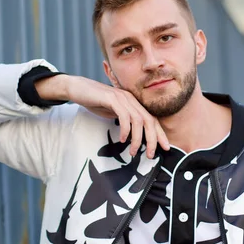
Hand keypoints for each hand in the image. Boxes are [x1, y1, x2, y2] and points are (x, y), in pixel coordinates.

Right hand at [35, 75, 169, 158]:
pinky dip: (125, 129)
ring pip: (138, 120)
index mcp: (134, 103)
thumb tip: (134, 138)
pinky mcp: (112, 99)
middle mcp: (131, 99)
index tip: (166, 147)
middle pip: (149, 120)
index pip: (151, 120)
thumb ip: (125, 121)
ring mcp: (122, 98)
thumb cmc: (95, 102)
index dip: (160, 134)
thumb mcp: (114, 113)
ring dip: (137, 138)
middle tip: (152, 154)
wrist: (78, 88)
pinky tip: (122, 139)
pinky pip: (124, 116)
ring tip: (134, 151)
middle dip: (153, 139)